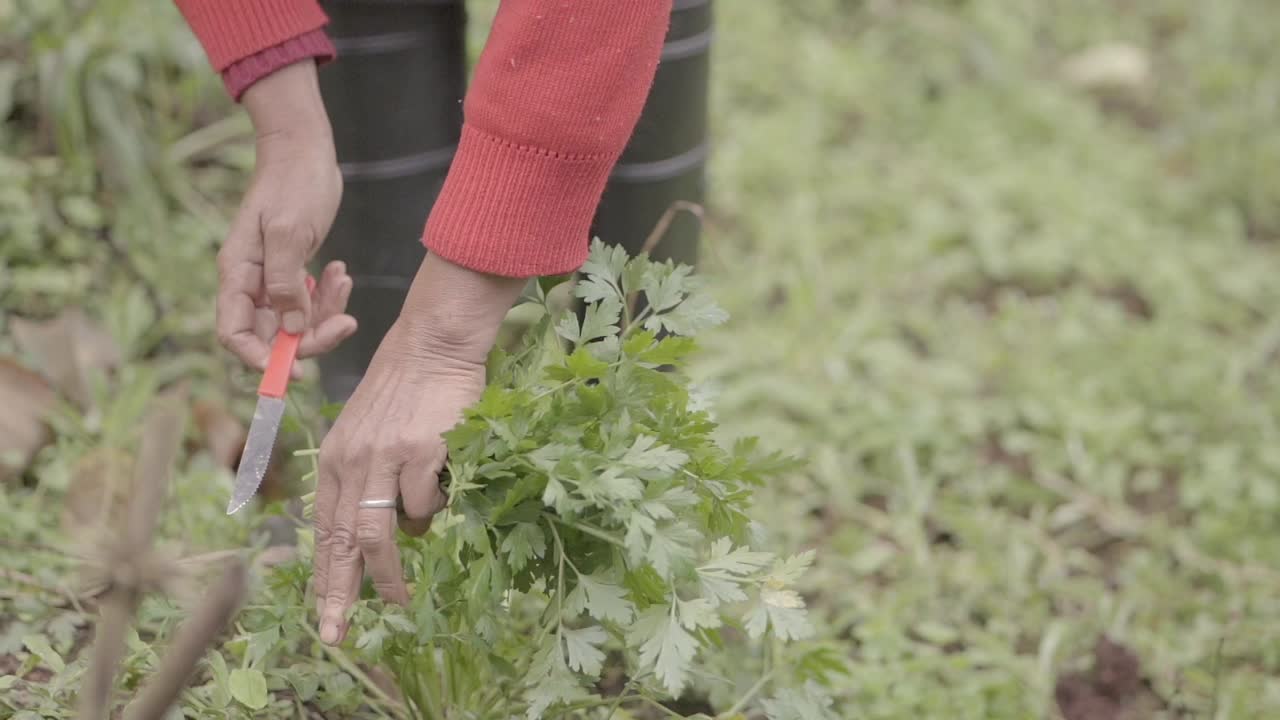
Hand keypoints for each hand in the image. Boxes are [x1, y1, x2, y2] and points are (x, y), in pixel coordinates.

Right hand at [216, 60, 354, 370]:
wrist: (304, 151)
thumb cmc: (292, 184)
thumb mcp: (288, 232)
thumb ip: (285, 282)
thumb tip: (291, 329)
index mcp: (237, 273)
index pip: (234, 333)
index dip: (260, 359)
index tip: (295, 368)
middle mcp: (251, 282)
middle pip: (272, 335)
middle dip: (309, 337)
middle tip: (346, 324)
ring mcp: (272, 278)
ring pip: (296, 321)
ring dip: (325, 313)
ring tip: (344, 282)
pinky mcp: (293, 271)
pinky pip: (310, 301)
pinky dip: (329, 297)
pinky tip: (341, 274)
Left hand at [313, 254, 527, 644]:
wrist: (433, 343)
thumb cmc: (406, 388)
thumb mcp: (370, 433)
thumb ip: (369, 480)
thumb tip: (397, 532)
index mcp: (334, 458)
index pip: (324, 529)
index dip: (324, 575)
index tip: (323, 615)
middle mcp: (352, 460)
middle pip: (340, 542)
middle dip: (338, 594)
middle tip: (335, 634)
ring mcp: (384, 457)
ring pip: (377, 534)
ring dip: (387, 575)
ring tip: (398, 598)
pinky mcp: (421, 450)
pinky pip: (424, 503)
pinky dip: (433, 510)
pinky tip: (441, 493)